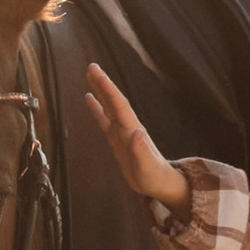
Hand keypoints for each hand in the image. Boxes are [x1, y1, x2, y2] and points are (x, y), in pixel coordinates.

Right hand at [85, 64, 189, 212]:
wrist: (159, 183)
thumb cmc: (155, 176)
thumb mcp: (147, 166)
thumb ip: (141, 150)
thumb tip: (137, 132)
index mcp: (132, 129)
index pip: (118, 104)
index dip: (108, 89)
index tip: (98, 73)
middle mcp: (127, 126)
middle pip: (113, 100)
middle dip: (103, 84)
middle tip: (92, 66)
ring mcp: (121, 132)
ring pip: (108, 106)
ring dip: (100, 91)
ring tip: (90, 76)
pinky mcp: (117, 140)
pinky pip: (104, 120)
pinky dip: (96, 108)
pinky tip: (89, 99)